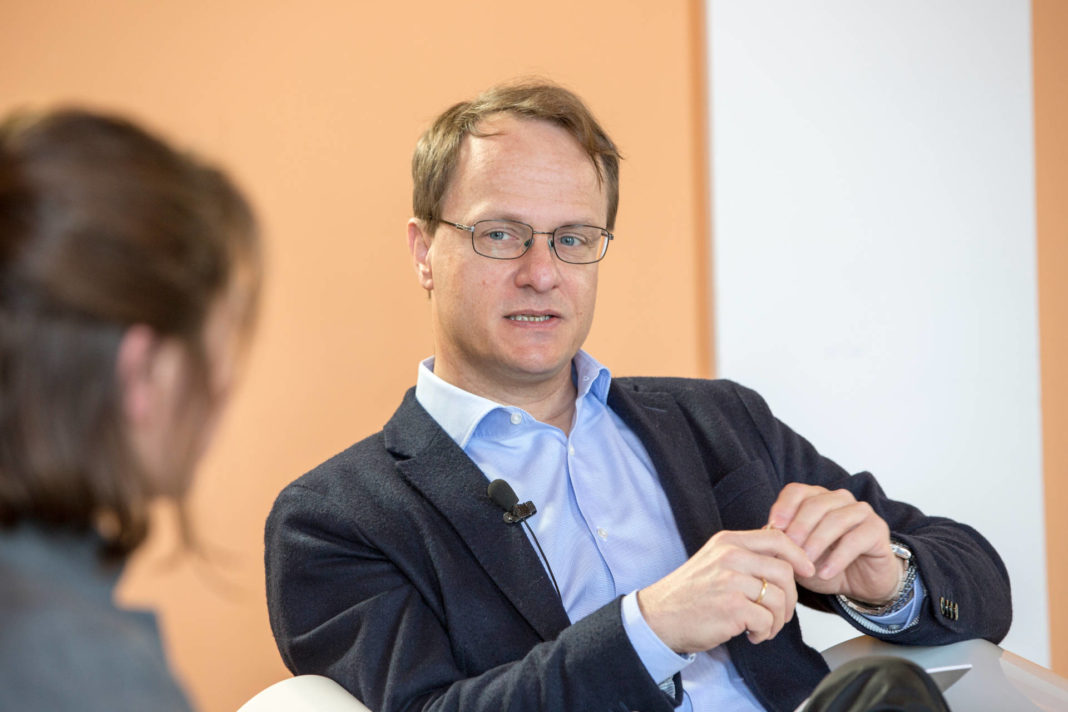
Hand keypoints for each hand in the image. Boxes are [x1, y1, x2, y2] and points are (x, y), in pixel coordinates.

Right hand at [636, 529, 814, 652]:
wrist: (659, 617)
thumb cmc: (689, 594)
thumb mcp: (715, 561)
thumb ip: (744, 556)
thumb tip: (784, 562)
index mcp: (728, 541)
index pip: (777, 538)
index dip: (798, 555)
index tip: (806, 570)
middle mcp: (731, 556)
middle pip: (785, 571)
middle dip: (790, 598)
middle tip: (779, 614)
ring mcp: (731, 581)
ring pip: (780, 599)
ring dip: (778, 621)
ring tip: (762, 628)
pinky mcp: (732, 607)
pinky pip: (767, 621)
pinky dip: (764, 633)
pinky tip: (750, 635)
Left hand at [767, 483, 901, 603]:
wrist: (861, 584)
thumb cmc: (825, 565)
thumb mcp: (799, 556)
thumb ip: (783, 543)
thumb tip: (765, 533)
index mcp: (817, 498)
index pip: (797, 491)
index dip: (783, 507)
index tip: (773, 527)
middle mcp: (839, 499)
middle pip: (815, 504)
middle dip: (798, 528)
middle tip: (788, 550)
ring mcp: (861, 512)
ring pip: (835, 519)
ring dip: (817, 543)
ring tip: (806, 564)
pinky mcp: (877, 529)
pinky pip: (855, 539)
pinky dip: (838, 558)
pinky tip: (825, 573)